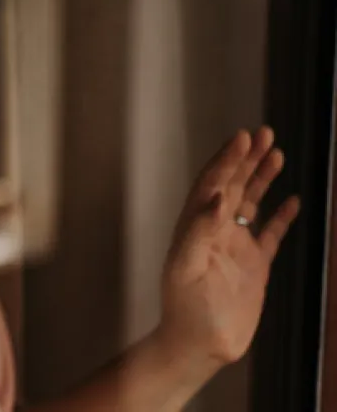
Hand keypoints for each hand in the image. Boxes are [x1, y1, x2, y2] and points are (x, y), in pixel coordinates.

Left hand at [157, 127, 299, 369]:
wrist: (198, 346)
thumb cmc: (184, 309)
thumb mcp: (185, 268)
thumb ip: (198, 231)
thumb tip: (215, 197)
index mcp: (194, 228)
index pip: (211, 185)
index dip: (226, 160)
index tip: (242, 137)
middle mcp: (214, 232)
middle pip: (231, 186)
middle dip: (245, 159)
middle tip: (263, 133)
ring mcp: (235, 247)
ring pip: (250, 203)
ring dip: (261, 178)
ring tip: (276, 152)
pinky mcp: (254, 266)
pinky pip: (270, 234)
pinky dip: (281, 216)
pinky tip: (293, 200)